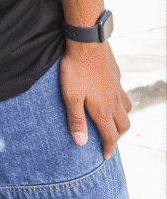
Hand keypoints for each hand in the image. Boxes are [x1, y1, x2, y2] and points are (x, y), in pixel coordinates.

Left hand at [59, 42, 130, 158]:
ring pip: (126, 109)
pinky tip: (108, 96)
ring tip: (111, 120)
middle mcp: (114, 100)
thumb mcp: (71, 96)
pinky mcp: (115, 76)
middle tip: (108, 140)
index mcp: (103, 109)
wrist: (88, 42)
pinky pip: (122, 94)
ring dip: (121, 119)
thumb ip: (76, 120)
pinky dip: (119, 102)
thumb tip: (82, 143)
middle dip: (117, 136)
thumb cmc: (76, 69)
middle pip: (123, 125)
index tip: (105, 156)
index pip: (110, 135)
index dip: (108, 148)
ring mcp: (117, 87)